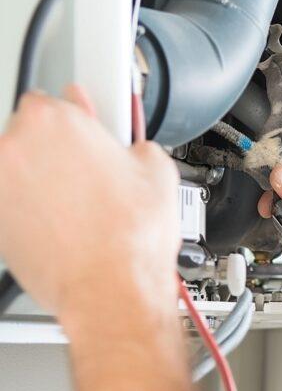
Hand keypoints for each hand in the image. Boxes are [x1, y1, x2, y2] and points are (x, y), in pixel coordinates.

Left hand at [0, 88, 179, 325]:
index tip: (88, 130)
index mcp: (55, 119)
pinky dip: (31, 211)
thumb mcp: (158, 171)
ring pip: (21, 171)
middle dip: (60, 152)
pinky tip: (66, 227)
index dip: (80, 120)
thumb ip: (134, 141)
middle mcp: (16, 145)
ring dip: (43, 181)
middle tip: (94, 178)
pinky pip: (13, 204)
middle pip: (34, 135)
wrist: (110, 290)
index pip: (58, 100)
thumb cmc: (130, 238)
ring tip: (82, 209)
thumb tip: (131, 146)